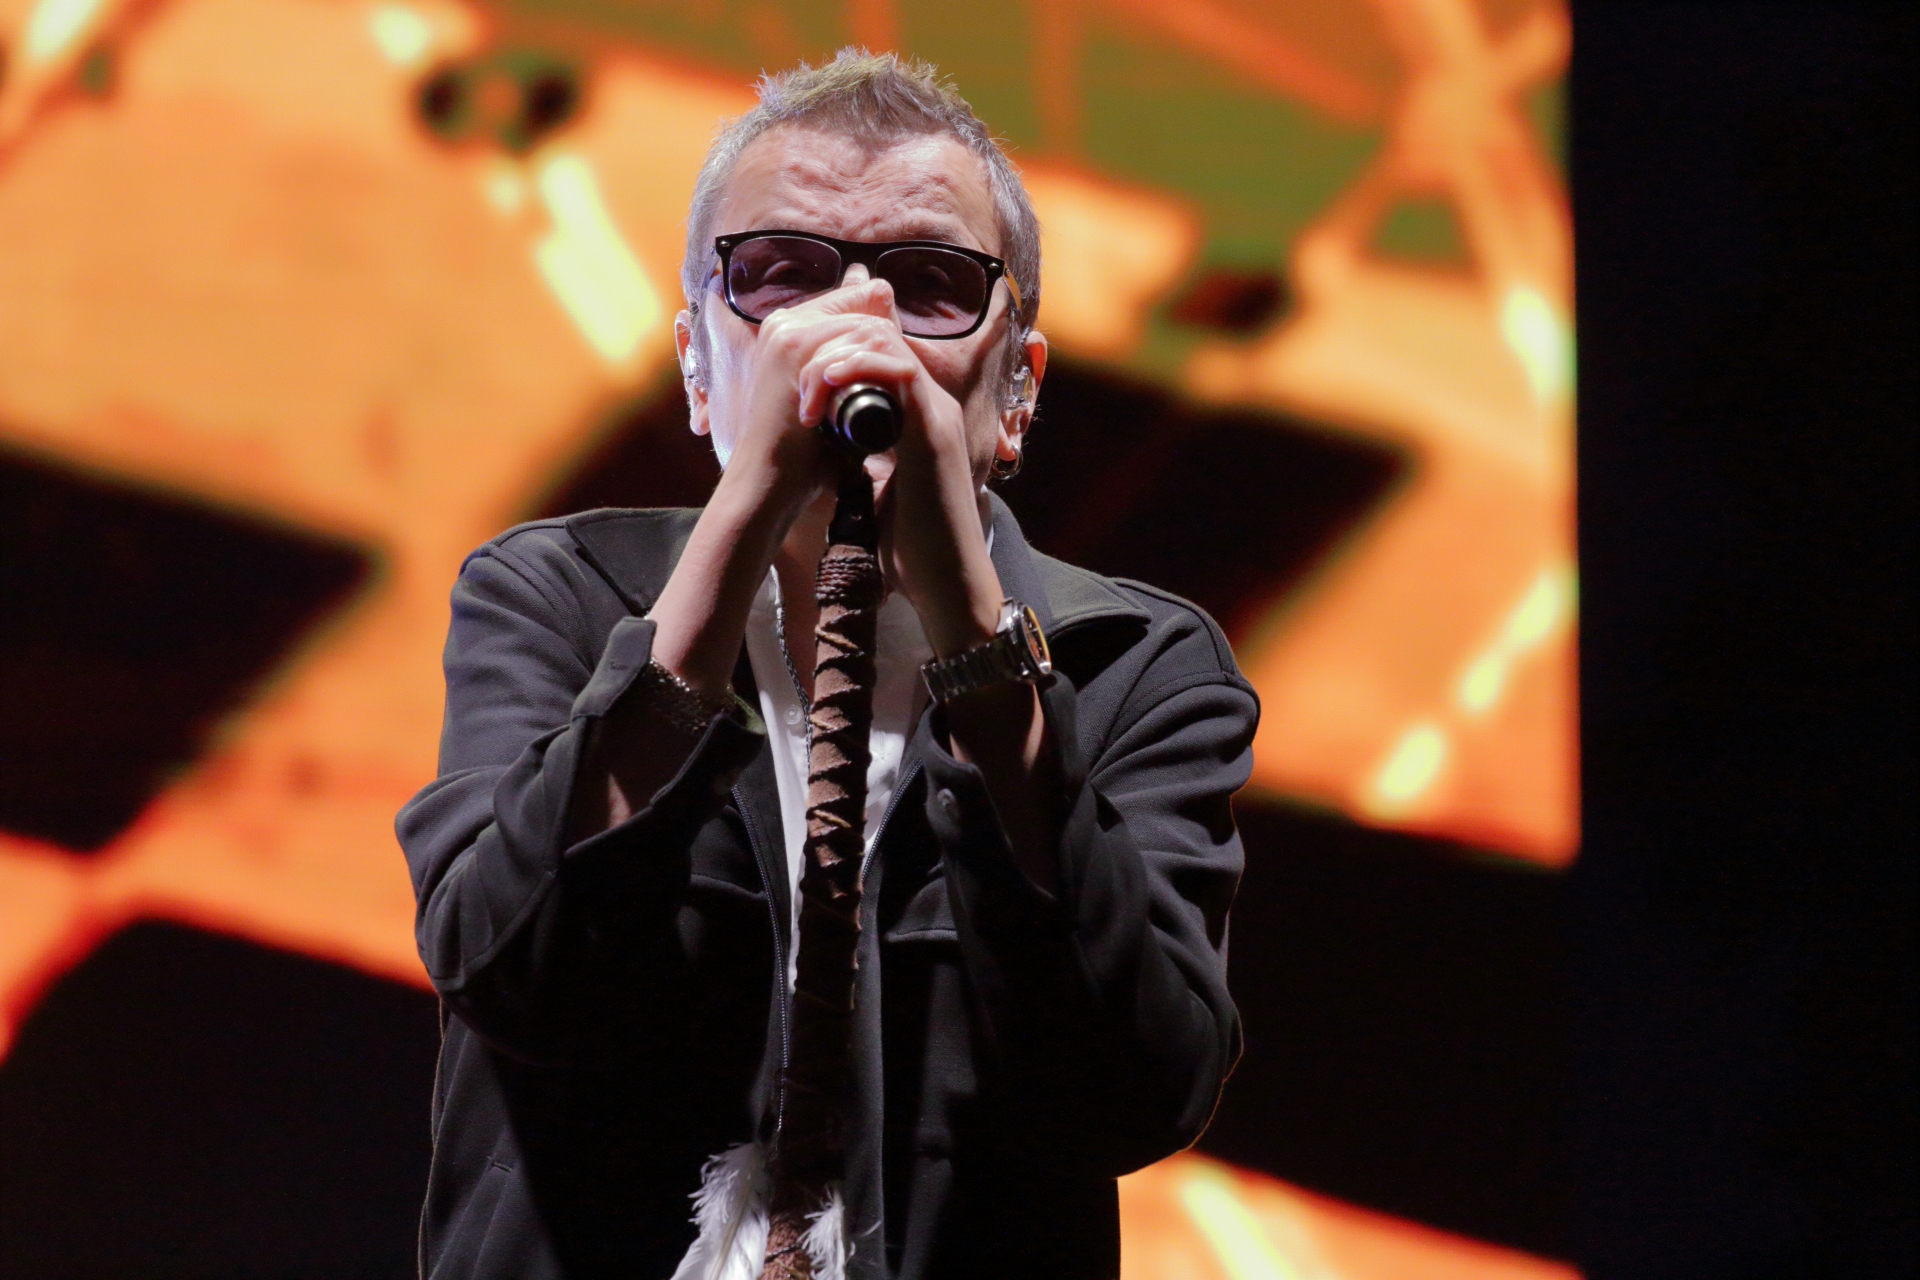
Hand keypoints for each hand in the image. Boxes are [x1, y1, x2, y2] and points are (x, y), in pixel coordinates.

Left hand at [788, 276, 1003, 658]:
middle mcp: (932, 409)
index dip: (837, 358)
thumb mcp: (878, 493)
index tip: (801, 390)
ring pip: (888, 347)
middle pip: (882, 340)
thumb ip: (863, 467)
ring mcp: (936, 416)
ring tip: (808, 391)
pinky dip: (858, 368)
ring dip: (838, 358)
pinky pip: (898, 373)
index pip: (879, 359)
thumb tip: (832, 461)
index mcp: (918, 421)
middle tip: (799, 389)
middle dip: (832, 351)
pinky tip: (828, 384)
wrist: (946, 583)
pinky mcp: (933, 431)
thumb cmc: (912, 549)